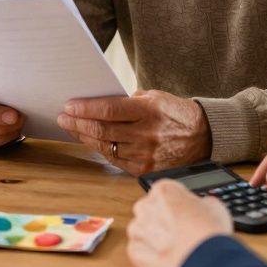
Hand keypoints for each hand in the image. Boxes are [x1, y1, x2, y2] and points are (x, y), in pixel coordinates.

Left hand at [57, 90, 209, 174]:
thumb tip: (97, 104)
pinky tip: (91, 142)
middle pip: (102, 129)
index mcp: (148, 111)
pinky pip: (115, 160)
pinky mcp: (145, 170)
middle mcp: (145, 134)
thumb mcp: (155, 96)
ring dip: (85, 138)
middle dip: (78, 123)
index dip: (85, 109)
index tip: (69, 106)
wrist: (203, 136)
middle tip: (63, 118)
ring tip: (72, 129)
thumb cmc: (175, 113)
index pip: (108, 110)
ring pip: (105, 146)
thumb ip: (128, 101)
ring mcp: (145, 155)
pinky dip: (101, 150)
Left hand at [128, 180, 232, 266]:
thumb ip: (201, 203)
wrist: (205, 261)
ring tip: (177, 246)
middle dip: (164, 220)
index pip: (167, 193)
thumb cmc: (209, 233)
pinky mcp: (135, 250)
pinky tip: (169, 256)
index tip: (185, 213)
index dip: (178, 204)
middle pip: (153, 210)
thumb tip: (202, 206)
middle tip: (182, 232)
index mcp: (163, 190)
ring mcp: (138, 229)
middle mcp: (145, 206)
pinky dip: (152, 254)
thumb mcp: (214, 207)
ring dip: (156, 237)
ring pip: (145, 231)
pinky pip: (142, 249)